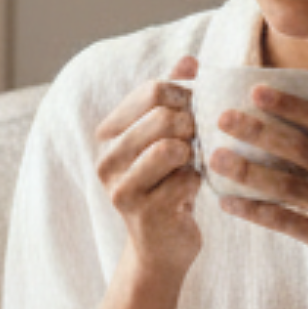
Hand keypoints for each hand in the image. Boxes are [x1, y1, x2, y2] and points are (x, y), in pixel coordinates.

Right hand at [93, 57, 203, 281]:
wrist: (162, 248)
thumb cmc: (168, 185)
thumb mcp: (169, 139)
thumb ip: (175, 98)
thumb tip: (189, 59)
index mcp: (109, 135)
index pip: (153, 90)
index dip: (186, 95)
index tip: (195, 112)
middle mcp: (107, 160)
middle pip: (164, 117)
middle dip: (193, 125)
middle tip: (199, 141)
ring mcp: (122, 189)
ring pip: (172, 148)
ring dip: (195, 154)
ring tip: (193, 163)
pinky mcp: (145, 213)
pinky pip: (189, 180)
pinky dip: (200, 182)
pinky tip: (193, 192)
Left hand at [201, 85, 307, 300]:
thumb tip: (278, 123)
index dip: (288, 104)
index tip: (256, 90)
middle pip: (298, 147)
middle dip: (258, 130)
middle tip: (223, 118)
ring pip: (286, 185)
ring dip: (247, 170)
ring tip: (215, 158)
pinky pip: (284, 221)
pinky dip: (253, 211)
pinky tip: (227, 204)